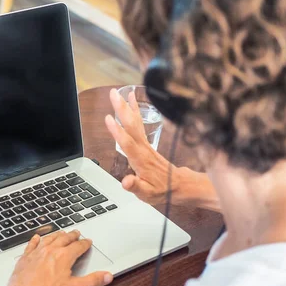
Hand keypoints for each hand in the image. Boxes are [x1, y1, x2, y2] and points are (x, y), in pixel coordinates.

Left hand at [3, 230, 112, 285]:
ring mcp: (37, 252)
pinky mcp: (26, 257)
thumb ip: (93, 281)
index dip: (85, 243)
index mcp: (64, 256)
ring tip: (60, 232)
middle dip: (72, 235)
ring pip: (49, 239)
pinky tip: (36, 237)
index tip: (88, 241)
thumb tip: (107, 276)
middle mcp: (51, 250)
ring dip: (56, 235)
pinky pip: (32, 244)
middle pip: (64, 239)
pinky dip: (35, 240)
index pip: (78, 246)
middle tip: (76, 233)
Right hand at [105, 88, 176, 204]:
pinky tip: (131, 101)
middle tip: (113, 94)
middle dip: (121, 109)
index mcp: (140, 159)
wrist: (177, 186)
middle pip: (130, 125)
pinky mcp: (146, 142)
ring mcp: (145, 144)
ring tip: (120, 92)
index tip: (109, 118)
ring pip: (135, 121)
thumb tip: (125, 182)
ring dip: (127, 106)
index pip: (127, 143)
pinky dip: (135, 110)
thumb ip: (135, 186)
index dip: (117, 131)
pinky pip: (139, 123)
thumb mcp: (147, 194)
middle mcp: (142, 148)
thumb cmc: (160, 190)